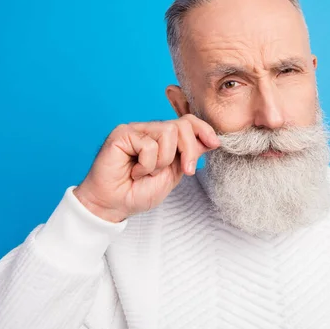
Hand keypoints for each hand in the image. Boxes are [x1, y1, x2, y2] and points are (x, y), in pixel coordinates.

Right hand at [73, 114, 219, 222]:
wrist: (114, 206)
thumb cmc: (139, 192)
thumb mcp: (173, 174)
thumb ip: (187, 154)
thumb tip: (210, 140)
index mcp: (164, 139)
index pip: (188, 122)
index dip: (204, 129)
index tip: (215, 144)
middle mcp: (151, 131)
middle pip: (182, 125)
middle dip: (189, 149)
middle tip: (186, 171)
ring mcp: (136, 130)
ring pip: (168, 132)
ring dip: (163, 161)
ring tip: (148, 173)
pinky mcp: (122, 134)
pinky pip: (148, 144)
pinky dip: (146, 164)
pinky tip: (134, 172)